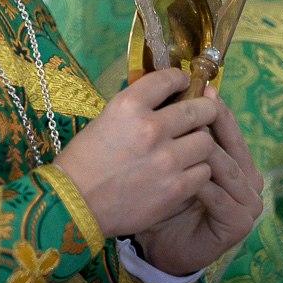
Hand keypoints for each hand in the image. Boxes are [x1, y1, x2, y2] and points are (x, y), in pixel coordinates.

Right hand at [54, 69, 226, 236]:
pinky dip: (197, 170)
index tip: (185, 83)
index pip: (169, 79)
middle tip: (204, 113)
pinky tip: (186, 171)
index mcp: (129, 105)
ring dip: (201, 143)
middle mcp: (151, 127)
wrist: (75, 203)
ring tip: (192, 147)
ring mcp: (166, 159)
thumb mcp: (107, 118)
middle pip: (199, 109)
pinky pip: (203, 171)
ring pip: (207, 141)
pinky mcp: (175, 188)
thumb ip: (139, 107)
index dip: (181, 79)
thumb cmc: (86, 158)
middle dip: (205, 109)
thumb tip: (167, 97)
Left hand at [135, 87, 262, 274]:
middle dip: (211, 125)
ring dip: (204, 153)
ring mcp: (248, 203)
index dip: (214, 108)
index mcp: (238, 159)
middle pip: (232, 144)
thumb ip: (181, 128)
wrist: (159, 244)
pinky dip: (200, 184)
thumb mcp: (171, 155)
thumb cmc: (163, 194)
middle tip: (194, 107)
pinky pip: (219, 197)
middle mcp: (250, 178)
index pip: (228, 127)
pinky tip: (180, 174)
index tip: (200, 88)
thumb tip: (176, 84)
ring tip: (181, 138)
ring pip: (227, 168)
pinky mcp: (239, 224)